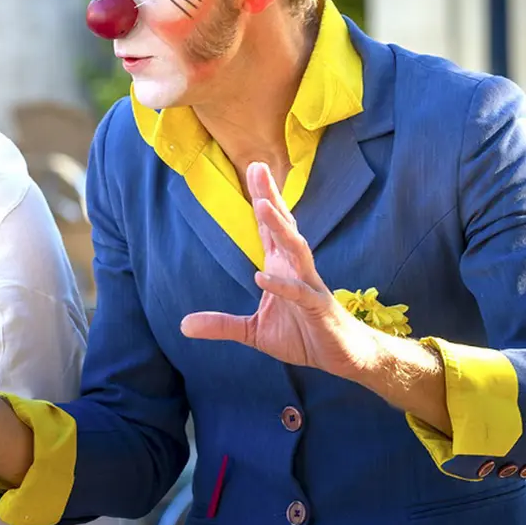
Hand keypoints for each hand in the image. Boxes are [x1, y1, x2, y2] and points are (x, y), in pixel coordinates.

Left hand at [181, 162, 379, 378]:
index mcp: (281, 266)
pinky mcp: (318, 308)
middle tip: (257, 167)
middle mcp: (295, 269)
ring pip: (295, 249)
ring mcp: (309, 285)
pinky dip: (283, 285)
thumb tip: (183, 325)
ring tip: (263, 206)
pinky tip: (263, 275)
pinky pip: (300, 293)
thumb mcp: (253, 332)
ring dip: (280, 227)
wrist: (342, 357)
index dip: (261, 199)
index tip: (252, 168)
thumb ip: (221, 324)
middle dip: (270, 197)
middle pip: (282, 226)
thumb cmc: (302, 335)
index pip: (268, 228)